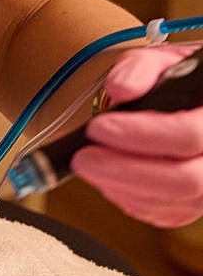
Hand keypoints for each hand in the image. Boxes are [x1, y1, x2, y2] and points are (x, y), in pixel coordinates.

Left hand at [70, 43, 202, 226]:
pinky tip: (110, 179)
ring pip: (176, 202)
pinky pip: (169, 215)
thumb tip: (121, 87)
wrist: (194, 100)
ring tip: (90, 165)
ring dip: (122, 187)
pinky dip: (132, 200)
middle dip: (125, 171)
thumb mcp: (163, 61)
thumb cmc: (181, 81)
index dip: (141, 135)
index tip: (98, 128)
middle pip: (185, 179)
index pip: (190, 135)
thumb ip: (140, 68)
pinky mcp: (198, 202)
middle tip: (83, 158)